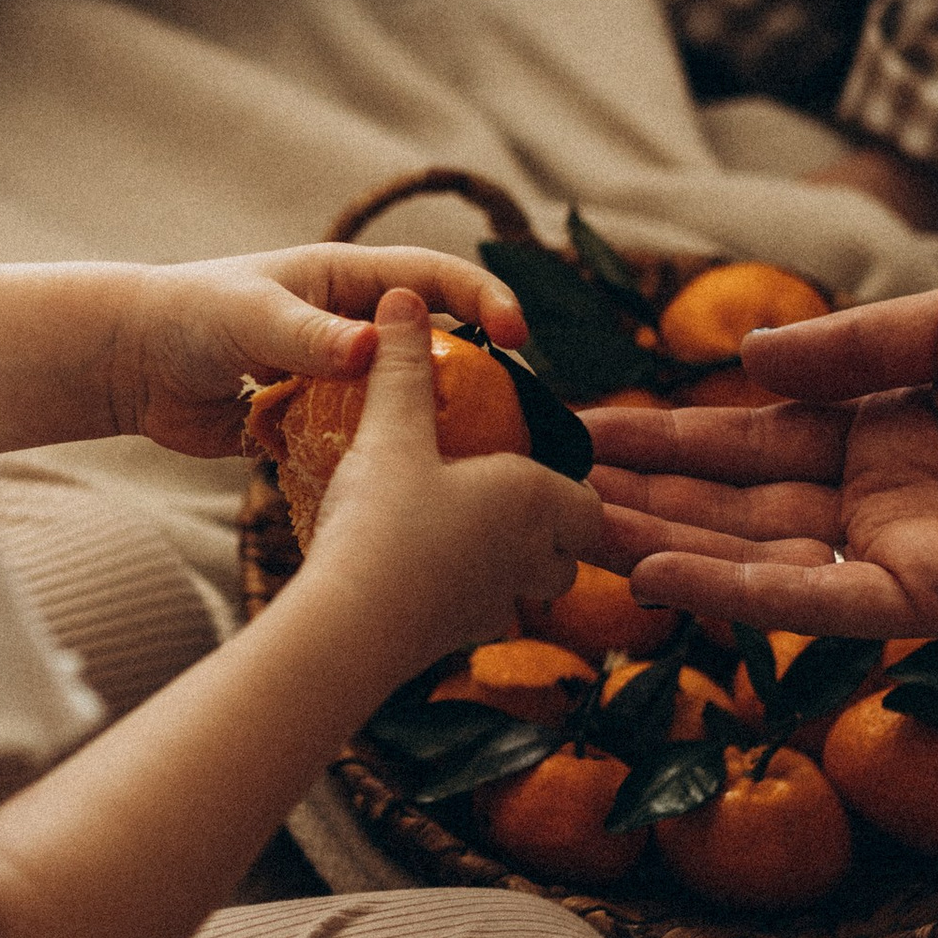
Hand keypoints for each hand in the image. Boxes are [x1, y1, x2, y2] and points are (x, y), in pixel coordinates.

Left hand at [107, 246, 527, 458]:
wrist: (132, 366)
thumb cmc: (188, 317)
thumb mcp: (249, 317)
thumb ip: (307, 335)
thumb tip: (370, 351)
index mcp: (349, 282)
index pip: (437, 281)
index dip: (486, 301)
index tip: (519, 340)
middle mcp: (354, 328)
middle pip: (438, 348)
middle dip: (480, 379)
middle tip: (515, 420)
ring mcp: (339, 378)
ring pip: (407, 404)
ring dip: (436, 432)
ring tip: (473, 470)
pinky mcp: (317, 424)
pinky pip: (366, 445)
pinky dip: (385, 466)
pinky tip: (407, 500)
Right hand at [294, 287, 614, 672]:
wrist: (350, 624)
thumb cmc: (382, 521)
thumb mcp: (391, 430)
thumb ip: (403, 366)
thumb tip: (404, 298)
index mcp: (536, 499)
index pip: (586, 499)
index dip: (566, 485)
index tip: (525, 466)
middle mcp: (534, 557)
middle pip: (569, 547)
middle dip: (548, 527)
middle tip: (498, 496)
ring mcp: (502, 605)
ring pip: (532, 585)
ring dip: (512, 563)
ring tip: (462, 534)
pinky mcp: (464, 638)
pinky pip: (485, 613)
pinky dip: (468, 595)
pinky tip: (423, 574)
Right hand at [579, 269, 937, 636]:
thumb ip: (854, 348)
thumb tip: (746, 361)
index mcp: (896, 424)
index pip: (759, 432)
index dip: (675, 430)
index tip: (588, 423)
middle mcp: (889, 496)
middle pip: (742, 497)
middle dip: (646, 488)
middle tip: (544, 481)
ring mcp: (907, 553)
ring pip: (760, 550)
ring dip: (666, 539)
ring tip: (570, 524)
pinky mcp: (936, 601)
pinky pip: (818, 601)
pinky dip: (734, 589)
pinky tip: (655, 572)